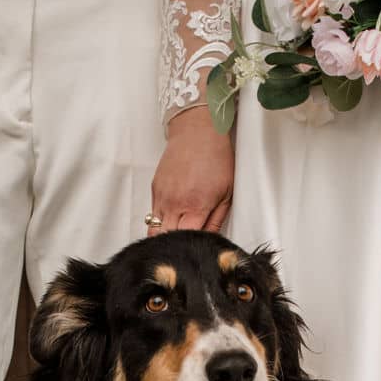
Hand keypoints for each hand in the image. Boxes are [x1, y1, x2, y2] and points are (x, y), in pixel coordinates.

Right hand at [149, 108, 234, 236]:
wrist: (197, 132)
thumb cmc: (216, 158)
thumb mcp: (226, 193)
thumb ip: (216, 221)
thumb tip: (209, 239)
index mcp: (195, 206)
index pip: (185, 240)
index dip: (189, 247)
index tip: (195, 248)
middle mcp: (174, 204)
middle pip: (165, 239)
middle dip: (174, 246)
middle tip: (183, 246)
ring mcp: (161, 196)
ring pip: (154, 230)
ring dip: (164, 236)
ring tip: (177, 234)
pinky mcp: (154, 189)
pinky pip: (153, 214)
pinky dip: (162, 221)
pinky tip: (173, 217)